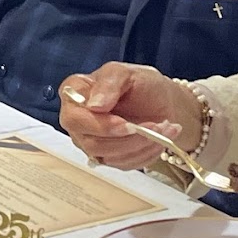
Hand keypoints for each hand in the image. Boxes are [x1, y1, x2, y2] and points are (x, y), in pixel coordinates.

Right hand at [58, 62, 202, 169]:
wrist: (160, 101)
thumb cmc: (140, 83)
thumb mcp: (126, 73)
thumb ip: (109, 84)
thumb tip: (94, 106)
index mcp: (74, 94)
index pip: (75, 118)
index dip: (100, 126)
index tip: (126, 124)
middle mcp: (78, 121)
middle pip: (91, 143)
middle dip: (127, 139)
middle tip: (154, 126)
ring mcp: (91, 141)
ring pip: (110, 157)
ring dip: (141, 145)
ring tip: (163, 128)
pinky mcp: (108, 156)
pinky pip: (124, 164)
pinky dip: (146, 153)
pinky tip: (159, 138)